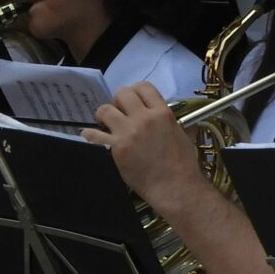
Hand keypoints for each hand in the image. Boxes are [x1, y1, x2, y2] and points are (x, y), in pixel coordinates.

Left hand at [87, 83, 207, 210]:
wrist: (174, 187)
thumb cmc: (183, 164)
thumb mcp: (183, 134)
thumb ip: (170, 121)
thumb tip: (165, 115)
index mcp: (162, 113)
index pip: (144, 86)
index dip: (136, 91)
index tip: (133, 102)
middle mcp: (143, 118)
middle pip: (122, 93)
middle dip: (119, 101)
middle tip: (120, 114)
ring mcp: (127, 132)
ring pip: (104, 110)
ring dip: (104, 116)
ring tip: (106, 125)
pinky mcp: (115, 148)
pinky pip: (93, 134)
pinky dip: (90, 135)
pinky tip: (91, 137)